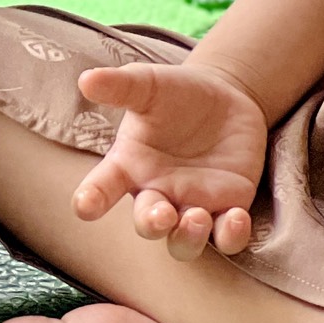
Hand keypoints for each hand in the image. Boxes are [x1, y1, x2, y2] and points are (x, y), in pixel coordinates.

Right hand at [71, 60, 268, 258]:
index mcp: (129, 165)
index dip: (91, 200)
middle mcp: (158, 192)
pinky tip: (237, 216)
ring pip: (183, 242)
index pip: (102, 187)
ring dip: (188, 237)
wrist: (224, 98)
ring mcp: (193, 204)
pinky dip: (231, 235)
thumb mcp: (147, 84)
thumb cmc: (174, 93)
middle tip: (163, 214)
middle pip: (146, 224)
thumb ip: (120, 86)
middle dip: (151, 224)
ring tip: (197, 217)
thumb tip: (86, 80)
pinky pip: (227, 237)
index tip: (85, 207)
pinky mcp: (229, 207)